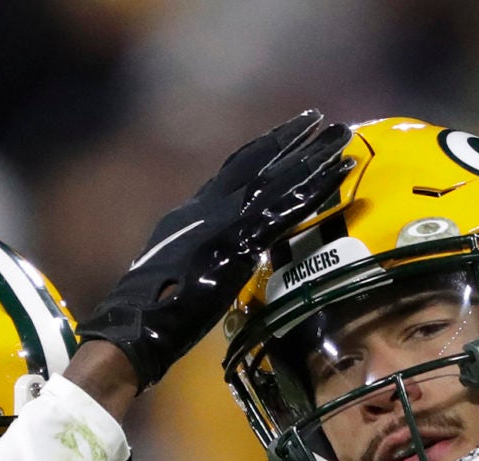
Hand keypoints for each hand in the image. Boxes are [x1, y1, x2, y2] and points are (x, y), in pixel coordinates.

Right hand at [75, 110, 352, 389]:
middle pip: (260, 162)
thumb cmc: (153, 306)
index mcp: (195, 209)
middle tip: (321, 119)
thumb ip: (206, 247)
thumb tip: (227, 246)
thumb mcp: (180, 264)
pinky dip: (317, 189)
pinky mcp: (242, 244)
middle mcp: (212, 205)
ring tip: (341, 133)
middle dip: (292, 139)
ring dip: (314, 155)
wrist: (137, 322)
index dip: (264, 149)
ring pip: (280, 179)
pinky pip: (288, 210)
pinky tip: (340, 172)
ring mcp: (228, 222)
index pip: (235, 169)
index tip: (288, 132)